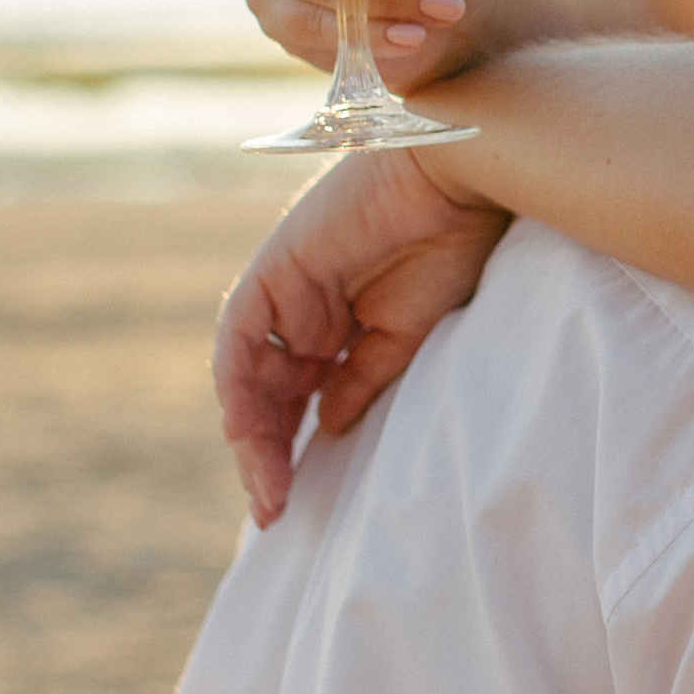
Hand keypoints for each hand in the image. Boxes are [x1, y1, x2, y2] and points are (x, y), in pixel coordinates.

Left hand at [215, 150, 509, 524]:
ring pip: (245, 378)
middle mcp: (301, 311)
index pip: (298, 399)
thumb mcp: (406, 336)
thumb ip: (362, 380)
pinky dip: (238, 389)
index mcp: (336, 325)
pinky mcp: (272, 275)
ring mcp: (283, 294)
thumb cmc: (449, 246)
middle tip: (275, 511)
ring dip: (251, 436)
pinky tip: (248, 433)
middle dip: (265, 455)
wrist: (456, 181)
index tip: (293, 505)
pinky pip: (239, 343)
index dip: (291, 450)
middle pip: (265, 396)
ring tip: (268, 489)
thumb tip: (324, 428)